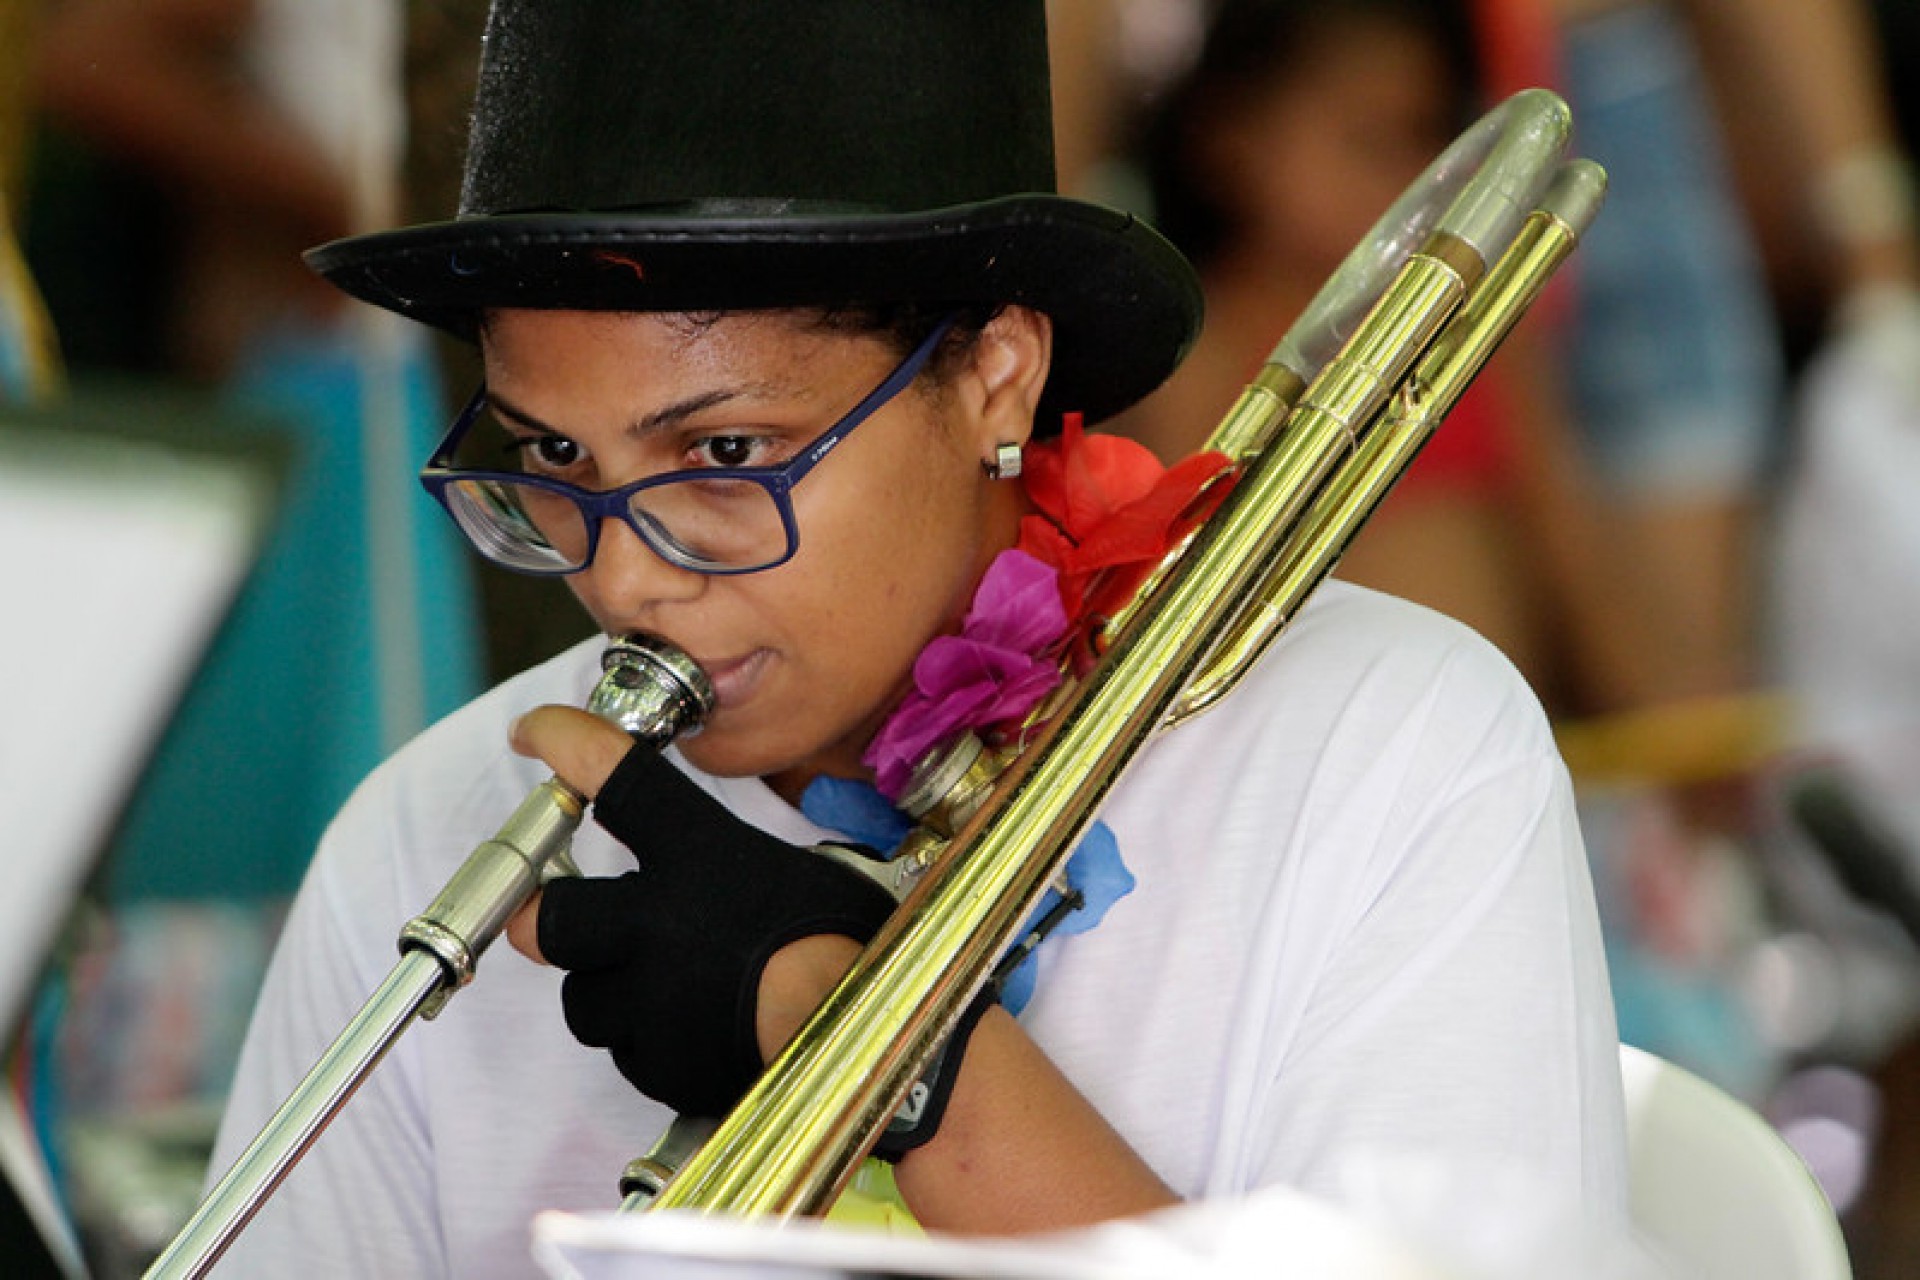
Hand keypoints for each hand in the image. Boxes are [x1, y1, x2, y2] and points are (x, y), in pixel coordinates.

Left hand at [507, 707, 896, 1116]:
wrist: (861, 1041)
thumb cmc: (848, 947)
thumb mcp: (803, 871)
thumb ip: (734, 864)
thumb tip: (723, 869)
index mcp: (699, 858)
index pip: (618, 779)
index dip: (568, 745)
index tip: (538, 732)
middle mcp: (656, 923)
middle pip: (546, 915)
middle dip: (549, 917)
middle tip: (572, 914)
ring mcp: (646, 1000)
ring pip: (586, 997)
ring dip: (615, 991)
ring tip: (673, 990)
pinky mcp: (653, 1063)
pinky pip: (629, 1050)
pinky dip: (653, 1042)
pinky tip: (700, 1031)